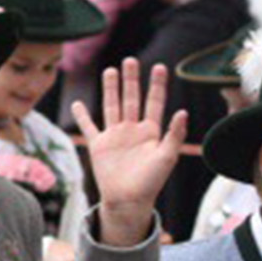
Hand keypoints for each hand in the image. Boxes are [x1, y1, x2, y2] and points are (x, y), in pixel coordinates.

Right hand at [66, 59, 185, 245]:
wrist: (128, 200)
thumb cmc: (151, 181)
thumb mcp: (167, 157)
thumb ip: (175, 134)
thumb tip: (183, 112)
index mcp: (151, 131)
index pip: (154, 102)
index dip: (157, 85)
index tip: (159, 67)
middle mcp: (133, 130)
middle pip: (131, 98)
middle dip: (132, 80)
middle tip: (130, 60)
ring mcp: (115, 136)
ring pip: (111, 106)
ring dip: (110, 89)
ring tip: (110, 70)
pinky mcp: (99, 145)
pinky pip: (89, 126)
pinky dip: (82, 116)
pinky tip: (78, 104)